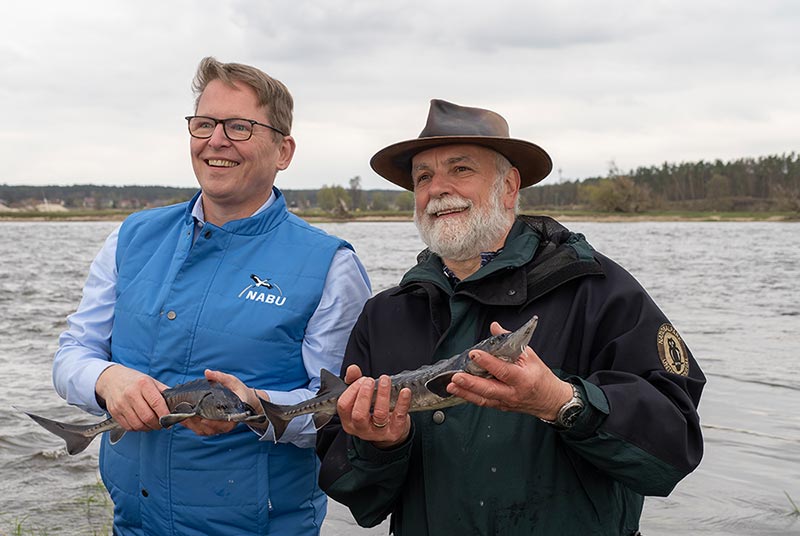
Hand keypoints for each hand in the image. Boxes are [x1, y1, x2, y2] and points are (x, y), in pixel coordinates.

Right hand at [95, 364, 169, 431]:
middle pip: (147, 417)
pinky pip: (128, 427)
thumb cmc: (134, 381)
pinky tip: (141, 422)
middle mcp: (131, 394)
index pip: (156, 403)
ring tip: (152, 424)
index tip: (170, 420)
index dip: (165, 415)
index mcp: (143, 384)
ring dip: (148, 428)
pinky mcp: (114, 412)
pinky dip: (137, 428)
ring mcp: (121, 404)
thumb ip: (164, 392)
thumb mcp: (151, 381)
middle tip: (162, 424)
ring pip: (138, 424)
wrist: (111, 379)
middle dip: (157, 424)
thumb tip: (177, 404)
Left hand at [179, 369, 267, 435]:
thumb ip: (220, 377)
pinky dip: (193, 427)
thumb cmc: (239, 391)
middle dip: (198, 423)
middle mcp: (228, 423)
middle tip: (187, 415)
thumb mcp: (232, 381)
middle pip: (213, 429)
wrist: (245, 399)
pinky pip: (203, 431)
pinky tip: (184, 420)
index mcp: (235, 413)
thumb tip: (207, 372)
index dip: (214, 422)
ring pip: (206, 431)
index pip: (225, 421)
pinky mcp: (215, 428)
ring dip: (194, 426)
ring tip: (183, 417)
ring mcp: (221, 427)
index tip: (203, 419)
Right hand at [337, 365, 411, 448]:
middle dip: (364, 394)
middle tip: (370, 381)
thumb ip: (353, 381)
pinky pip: (399, 416)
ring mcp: (379, 433)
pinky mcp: (395, 432)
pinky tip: (404, 391)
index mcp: (349, 421)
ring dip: (383, 394)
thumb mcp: (359, 397)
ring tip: (385, 380)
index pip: (344, 406)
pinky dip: (402, 402)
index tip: (361, 380)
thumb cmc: (371, 410)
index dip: (352, 390)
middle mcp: (361, 429)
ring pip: (380, 414)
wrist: (390, 429)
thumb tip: (352, 369)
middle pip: (359, 414)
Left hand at [445, 321, 572, 420]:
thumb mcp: (530, 356)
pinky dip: (470, 397)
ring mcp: (506, 402)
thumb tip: (495, 327)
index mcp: (523, 378)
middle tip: (456, 376)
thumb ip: (511, 341)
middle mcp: (513, 393)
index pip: (503, 370)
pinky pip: (483, 402)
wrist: (550, 400)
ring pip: (483, 399)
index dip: (488, 362)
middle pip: (489, 389)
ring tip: (451, 385)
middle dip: (471, 383)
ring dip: (465, 392)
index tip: (474, 354)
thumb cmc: (541, 377)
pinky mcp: (500, 406)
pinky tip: (458, 391)